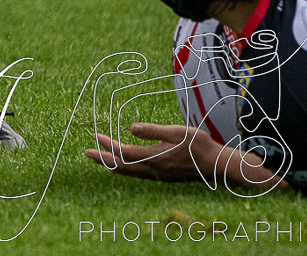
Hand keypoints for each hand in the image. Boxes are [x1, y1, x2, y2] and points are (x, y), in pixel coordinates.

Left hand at [84, 122, 278, 187]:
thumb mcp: (177, 132)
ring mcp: (160, 176)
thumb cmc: (200, 146)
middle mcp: (154, 170)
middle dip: (104, 158)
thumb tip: (130, 128)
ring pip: (130, 172)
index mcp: (155, 157)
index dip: (109, 144)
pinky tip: (125, 166)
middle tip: (87, 153)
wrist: (219, 166)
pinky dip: (127, 170)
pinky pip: (139, 175)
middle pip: (122, 166)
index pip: (125, 152)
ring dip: (113, 165)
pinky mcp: (165, 177)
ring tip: (101, 159)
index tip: (96, 136)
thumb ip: (153, 130)